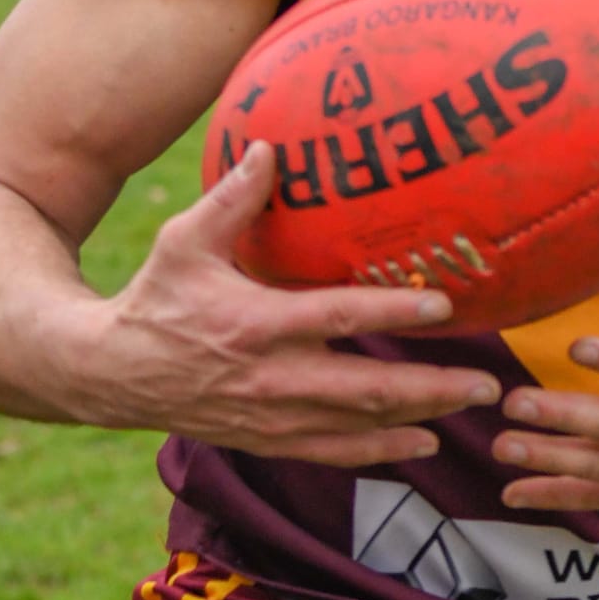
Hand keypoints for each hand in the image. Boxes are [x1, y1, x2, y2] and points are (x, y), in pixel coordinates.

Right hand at [88, 142, 505, 462]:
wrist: (110, 373)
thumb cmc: (155, 297)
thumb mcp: (183, 242)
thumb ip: (233, 198)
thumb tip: (270, 145)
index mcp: (254, 324)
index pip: (338, 318)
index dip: (393, 313)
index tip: (443, 306)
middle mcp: (270, 378)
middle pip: (366, 389)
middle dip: (431, 386)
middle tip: (488, 379)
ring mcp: (270, 417)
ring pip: (358, 427)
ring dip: (418, 418)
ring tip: (470, 405)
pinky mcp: (266, 440)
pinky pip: (332, 454)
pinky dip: (379, 452)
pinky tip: (421, 443)